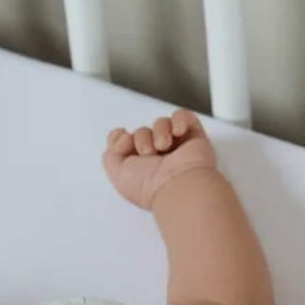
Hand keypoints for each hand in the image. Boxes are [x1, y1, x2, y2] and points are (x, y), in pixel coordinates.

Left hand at [103, 109, 217, 210]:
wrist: (177, 186)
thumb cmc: (151, 186)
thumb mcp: (117, 174)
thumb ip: (109, 154)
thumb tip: (121, 136)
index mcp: (143, 170)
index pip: (130, 144)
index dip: (124, 139)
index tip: (126, 143)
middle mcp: (160, 161)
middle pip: (144, 132)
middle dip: (142, 138)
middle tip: (148, 152)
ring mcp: (178, 150)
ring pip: (162, 123)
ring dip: (159, 130)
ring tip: (163, 145)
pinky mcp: (195, 141)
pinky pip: (184, 117)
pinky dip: (179, 119)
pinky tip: (177, 131)